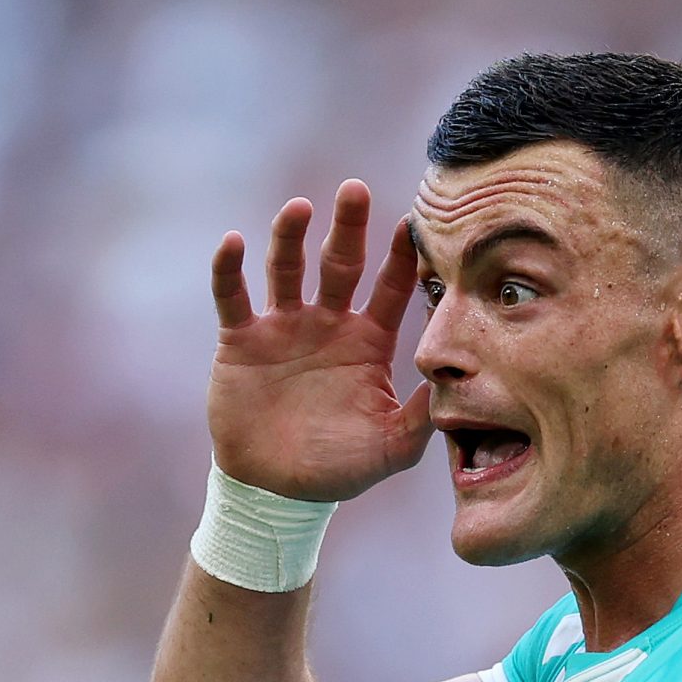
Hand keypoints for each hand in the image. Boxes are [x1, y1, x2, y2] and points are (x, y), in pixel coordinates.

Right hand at [208, 181, 434, 501]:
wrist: (276, 492)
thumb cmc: (338, 469)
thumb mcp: (390, 449)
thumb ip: (421, 418)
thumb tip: (453, 384)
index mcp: (367, 341)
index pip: (389, 287)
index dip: (400, 257)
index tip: (413, 224)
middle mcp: (327, 324)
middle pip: (339, 263)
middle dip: (347, 227)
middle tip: (354, 189)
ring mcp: (283, 328)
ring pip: (287, 269)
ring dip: (290, 236)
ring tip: (299, 208)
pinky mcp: (241, 341)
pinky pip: (233, 297)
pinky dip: (229, 270)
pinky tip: (234, 242)